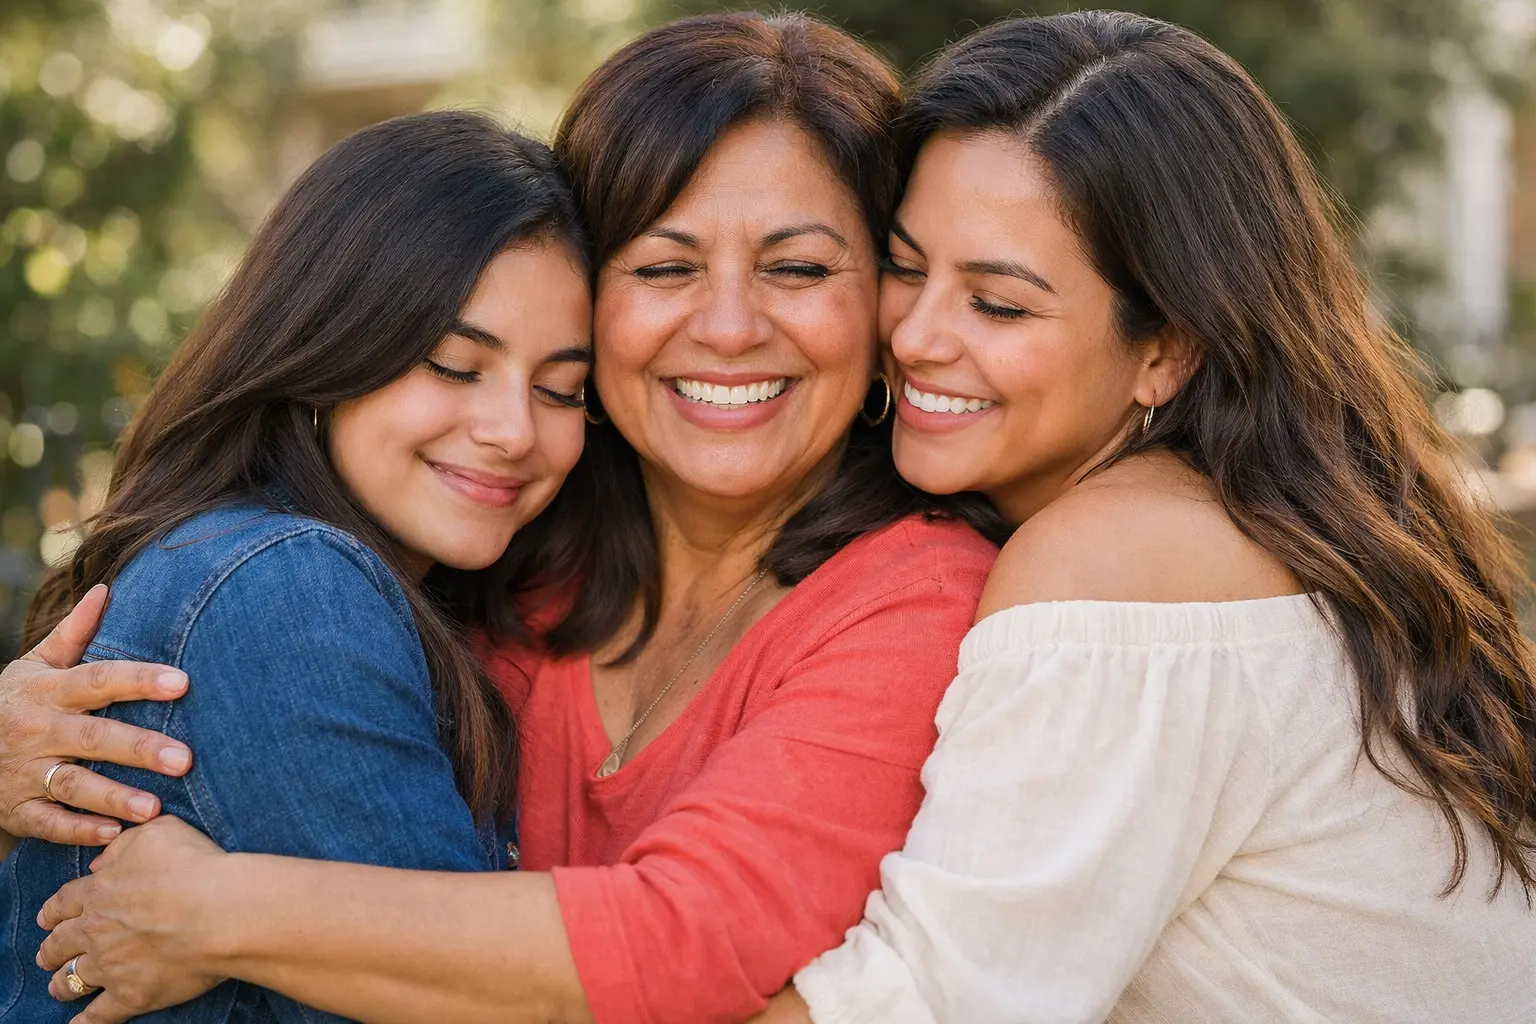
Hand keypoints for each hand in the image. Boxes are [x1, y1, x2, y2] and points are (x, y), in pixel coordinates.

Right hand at [1, 584, 192, 843]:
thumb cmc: (15, 702)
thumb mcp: (34, 665)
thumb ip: (72, 633)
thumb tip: (104, 589)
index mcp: (48, 691)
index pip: (98, 681)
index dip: (139, 680)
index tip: (182, 682)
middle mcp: (38, 731)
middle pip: (93, 737)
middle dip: (138, 748)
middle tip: (185, 759)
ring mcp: (25, 772)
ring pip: (73, 786)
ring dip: (113, 797)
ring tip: (155, 808)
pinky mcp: (17, 810)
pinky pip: (47, 824)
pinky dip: (78, 832)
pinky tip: (113, 836)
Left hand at [37, 816, 228, 1022]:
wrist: (222, 911)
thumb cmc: (194, 866)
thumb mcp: (158, 832)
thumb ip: (122, 845)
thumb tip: (99, 863)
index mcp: (99, 892)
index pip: (63, 903)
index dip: (52, 912)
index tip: (46, 920)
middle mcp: (95, 931)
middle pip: (60, 944)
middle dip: (50, 950)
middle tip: (47, 955)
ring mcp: (110, 966)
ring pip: (72, 979)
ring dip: (62, 983)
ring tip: (60, 987)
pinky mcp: (130, 996)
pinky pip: (99, 1016)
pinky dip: (85, 1022)